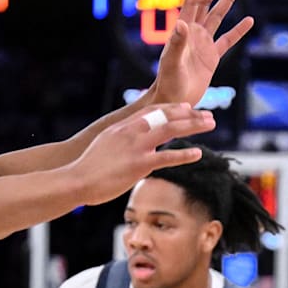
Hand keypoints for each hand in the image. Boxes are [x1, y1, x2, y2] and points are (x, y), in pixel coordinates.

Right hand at [73, 103, 214, 205]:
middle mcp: (131, 132)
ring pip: (171, 129)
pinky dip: (185, 154)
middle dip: (189, 113)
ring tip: (211, 124)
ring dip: (194, 125)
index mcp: (122, 127)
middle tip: (207, 114)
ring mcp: (136, 147)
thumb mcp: (104, 145)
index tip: (187, 106)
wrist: (77, 180)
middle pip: (166, 115)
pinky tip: (199, 153)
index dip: (172, 107)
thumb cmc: (88, 168)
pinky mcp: (140, 164)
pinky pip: (168, 157)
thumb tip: (129, 145)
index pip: (152, 111)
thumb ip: (119, 141)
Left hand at [149, 0, 253, 106]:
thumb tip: (181, 23)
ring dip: (227, 1)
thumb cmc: (168, 83)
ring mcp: (203, 44)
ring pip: (217, 17)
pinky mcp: (211, 57)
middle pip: (206, 3)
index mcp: (183, 31)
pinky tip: (249, 20)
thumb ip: (176, 43)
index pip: (194, 2)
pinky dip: (238, 30)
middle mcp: (193, 33)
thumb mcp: (172, 63)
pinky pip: (228, 40)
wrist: (173, 100)